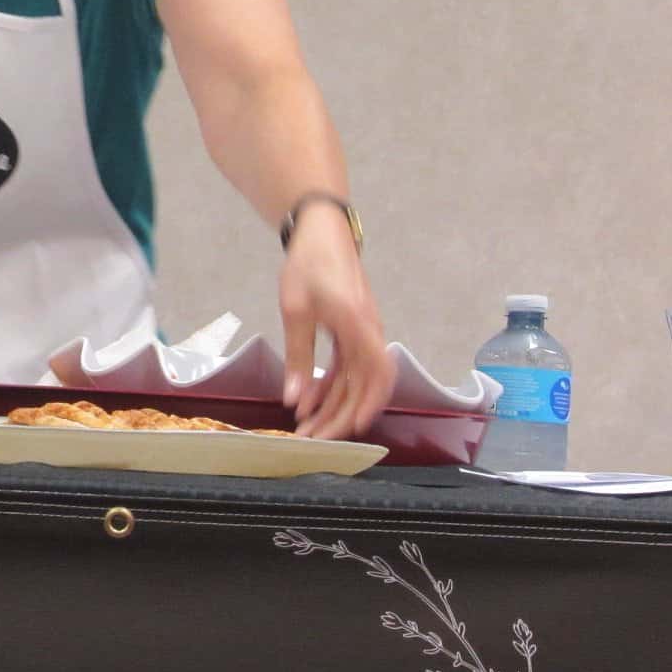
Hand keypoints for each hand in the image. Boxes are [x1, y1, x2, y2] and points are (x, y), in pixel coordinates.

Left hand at [278, 206, 394, 439]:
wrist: (322, 232)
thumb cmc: (308, 265)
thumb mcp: (295, 310)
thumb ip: (298, 356)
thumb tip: (294, 399)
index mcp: (358, 323)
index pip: (377, 372)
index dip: (369, 402)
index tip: (354, 427)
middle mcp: (369, 331)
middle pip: (365, 384)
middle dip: (341, 416)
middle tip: (314, 439)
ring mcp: (364, 333)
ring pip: (356, 379)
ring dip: (335, 405)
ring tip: (308, 428)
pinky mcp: (355, 332)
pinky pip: (349, 366)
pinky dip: (332, 386)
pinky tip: (311, 402)